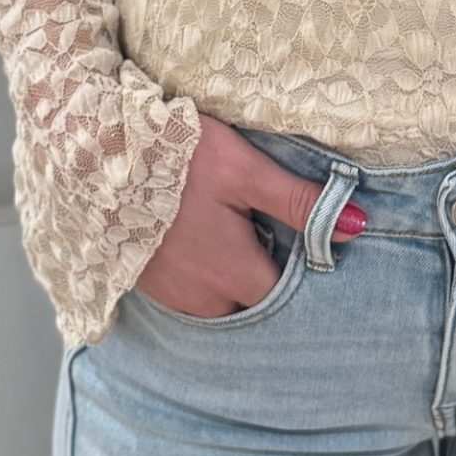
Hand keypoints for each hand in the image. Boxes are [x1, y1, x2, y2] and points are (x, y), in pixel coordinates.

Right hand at [133, 115, 363, 317]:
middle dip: (263, 274)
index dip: (298, 268)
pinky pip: (186, 293)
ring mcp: (170, 294)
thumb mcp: (245, 171)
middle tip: (264, 229)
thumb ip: (299, 201)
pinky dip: (200, 273)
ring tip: (231, 229)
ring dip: (230, 276)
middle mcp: (202, 298)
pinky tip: (197, 237)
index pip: (284, 292)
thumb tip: (358, 226)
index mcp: (234, 273)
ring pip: (217, 300)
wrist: (97, 154)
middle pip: (250, 301)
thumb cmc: (177, 157)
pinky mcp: (145, 282)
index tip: (301, 239)